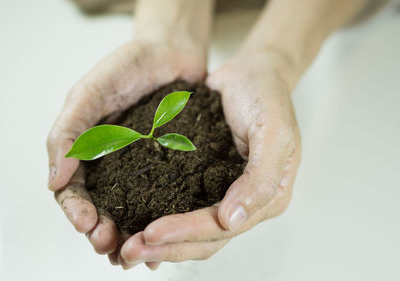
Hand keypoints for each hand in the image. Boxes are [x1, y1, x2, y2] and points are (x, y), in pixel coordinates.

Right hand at [47, 39, 205, 268]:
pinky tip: (167, 239)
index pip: (74, 190)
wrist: (172, 52)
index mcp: (87, 152)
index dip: (76, 210)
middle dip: (102, 231)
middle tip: (109, 245)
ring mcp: (144, 171)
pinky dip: (163, 222)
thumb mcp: (90, 92)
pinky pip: (168, 200)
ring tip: (137, 254)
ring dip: (130, 236)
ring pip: (133, 212)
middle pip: (102, 209)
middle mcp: (114, 167)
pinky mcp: (174, 169)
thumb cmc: (127, 67)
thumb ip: (69, 132)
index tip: (86, 223)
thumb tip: (52, 179)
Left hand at [118, 52, 301, 264]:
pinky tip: (134, 224)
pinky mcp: (204, 182)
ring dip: (159, 243)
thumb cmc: (267, 98)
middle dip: (166, 248)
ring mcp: (224, 195)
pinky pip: (181, 208)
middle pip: (203, 239)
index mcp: (267, 198)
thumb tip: (233, 221)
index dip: (186, 233)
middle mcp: (245, 204)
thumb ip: (261, 178)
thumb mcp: (275, 133)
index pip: (222, 228)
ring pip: (190, 232)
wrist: (253, 73)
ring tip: (124, 247)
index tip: (150, 233)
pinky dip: (160, 220)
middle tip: (127, 252)